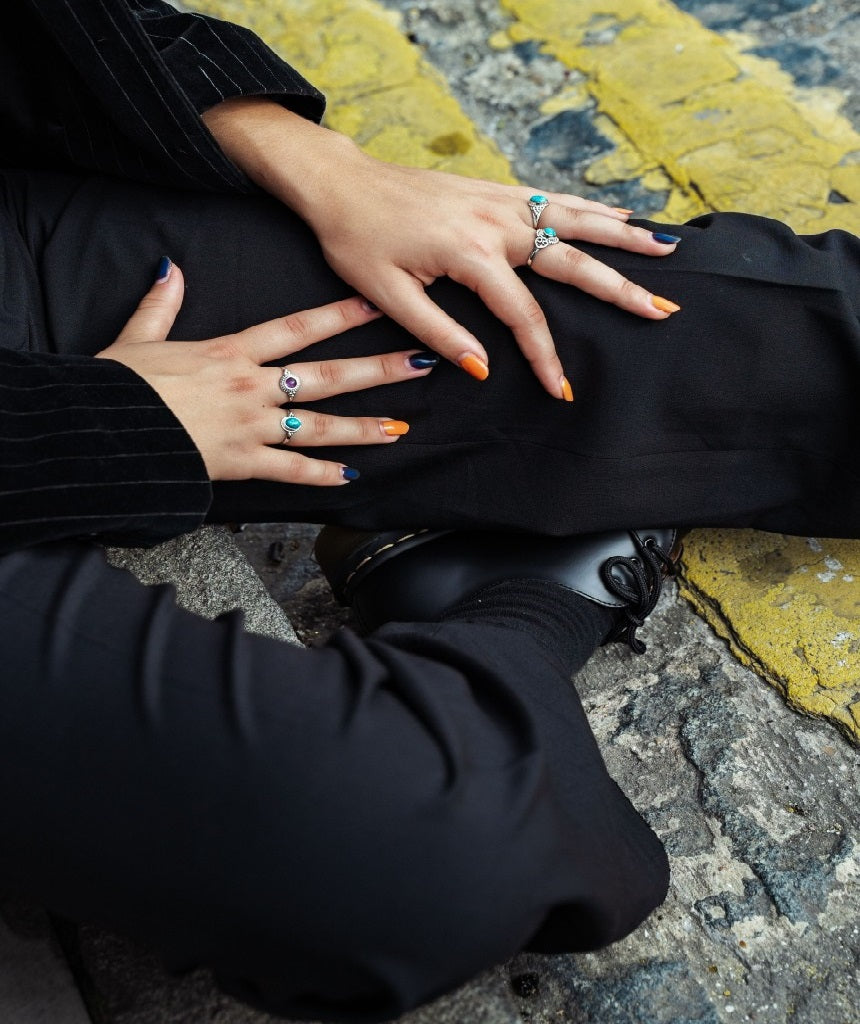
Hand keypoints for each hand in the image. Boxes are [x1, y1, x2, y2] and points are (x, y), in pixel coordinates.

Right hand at [95, 260, 433, 485]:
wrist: (103, 430)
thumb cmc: (119, 385)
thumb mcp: (139, 337)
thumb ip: (161, 304)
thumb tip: (168, 267)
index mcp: (231, 352)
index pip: (297, 327)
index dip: (339, 313)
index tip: (375, 301)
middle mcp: (252, 387)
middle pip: (326, 375)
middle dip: (377, 369)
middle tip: (419, 362)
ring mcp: (252, 427)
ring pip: (320, 427)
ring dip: (363, 427)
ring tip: (401, 428)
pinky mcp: (242, 464)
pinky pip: (291, 472)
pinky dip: (321, 476)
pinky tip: (351, 477)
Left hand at [203, 99, 681, 399]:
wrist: (340, 183)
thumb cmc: (356, 240)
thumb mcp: (387, 295)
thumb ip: (439, 332)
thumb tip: (484, 368)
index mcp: (469, 253)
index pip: (523, 314)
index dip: (545, 356)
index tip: (562, 390)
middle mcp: (495, 221)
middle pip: (571, 258)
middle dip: (620, 288)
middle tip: (662, 310)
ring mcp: (499, 200)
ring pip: (574, 217)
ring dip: (622, 234)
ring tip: (665, 249)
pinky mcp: (494, 189)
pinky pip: (555, 197)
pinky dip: (591, 207)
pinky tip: (615, 214)